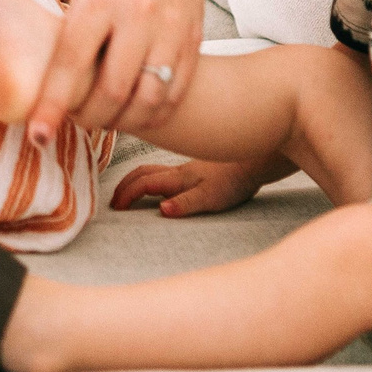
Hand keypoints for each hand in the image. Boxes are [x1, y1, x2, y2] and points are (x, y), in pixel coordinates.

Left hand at [25, 0, 214, 145]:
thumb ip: (72, 32)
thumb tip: (42, 84)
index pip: (71, 63)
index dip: (53, 105)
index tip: (39, 136)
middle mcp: (137, 15)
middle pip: (112, 90)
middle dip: (89, 119)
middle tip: (76, 121)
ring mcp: (170, 30)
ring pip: (147, 99)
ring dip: (122, 122)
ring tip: (105, 120)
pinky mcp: (193, 42)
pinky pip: (175, 94)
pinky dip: (153, 115)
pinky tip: (136, 115)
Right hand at [111, 157, 267, 216]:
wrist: (256, 161)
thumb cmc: (235, 180)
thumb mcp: (211, 197)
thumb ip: (186, 204)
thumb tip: (161, 210)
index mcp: (178, 178)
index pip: (143, 183)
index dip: (126, 195)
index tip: (115, 210)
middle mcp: (178, 171)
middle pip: (141, 173)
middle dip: (124, 186)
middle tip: (114, 203)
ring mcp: (186, 168)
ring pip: (152, 169)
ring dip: (135, 179)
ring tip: (128, 192)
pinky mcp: (196, 170)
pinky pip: (164, 170)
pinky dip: (150, 177)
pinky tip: (158, 184)